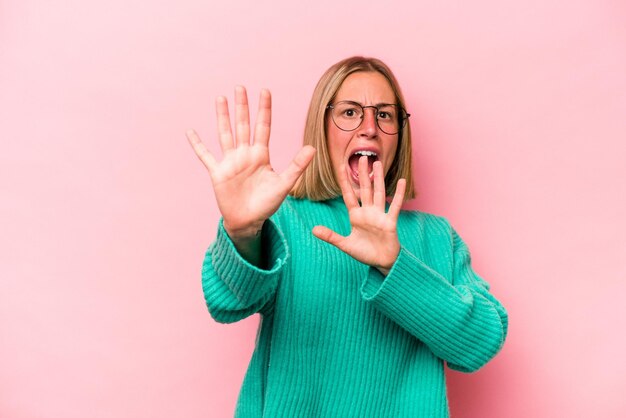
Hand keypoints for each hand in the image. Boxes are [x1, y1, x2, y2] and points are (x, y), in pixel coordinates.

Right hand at [187, 86, 314, 242]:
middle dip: (242, 106)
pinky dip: (197, 144)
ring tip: (220, 98)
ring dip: (222, 117)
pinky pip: (205, 156)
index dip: (264, 110)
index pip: (263, 127)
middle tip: (240, 87)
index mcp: (261, 155)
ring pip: (225, 134)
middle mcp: (245, 154)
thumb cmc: (267, 204)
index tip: (265, 91)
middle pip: (243, 125)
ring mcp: (230, 162)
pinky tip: (190, 131)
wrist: (248, 222)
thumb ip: (297, 166)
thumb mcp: (284, 184)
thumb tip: (312, 148)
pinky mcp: (217, 172)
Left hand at [312, 156, 405, 273]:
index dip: (345, 181)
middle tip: (362, 157)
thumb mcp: (345, 245)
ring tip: (378, 163)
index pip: (349, 195)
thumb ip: (331, 237)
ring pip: (378, 193)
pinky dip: (398, 194)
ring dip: (378, 178)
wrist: (382, 263)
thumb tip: (313, 230)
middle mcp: (368, 212)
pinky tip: (401, 181)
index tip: (341, 167)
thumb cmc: (365, 253)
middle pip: (364, 189)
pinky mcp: (390, 222)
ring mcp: (379, 216)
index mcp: (356, 216)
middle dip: (362, 174)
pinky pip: (394, 206)